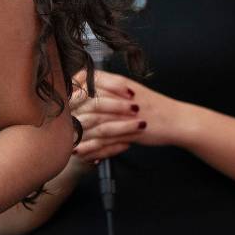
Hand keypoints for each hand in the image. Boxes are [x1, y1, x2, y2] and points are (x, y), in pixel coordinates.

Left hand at [70, 70, 188, 163]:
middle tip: (55, 127)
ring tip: (65, 143)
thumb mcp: (128, 90)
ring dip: (78, 135)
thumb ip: (105, 87)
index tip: (59, 102)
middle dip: (70, 116)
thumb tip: (77, 88)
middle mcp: (121, 96)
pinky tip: (81, 153)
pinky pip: (107, 141)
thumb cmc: (152, 106)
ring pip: (95, 123)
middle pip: (87, 103)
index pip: (86, 81)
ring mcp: (127, 114)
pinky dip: (92, 148)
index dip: (70, 91)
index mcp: (118, 83)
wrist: (178, 121)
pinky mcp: (132, 131)